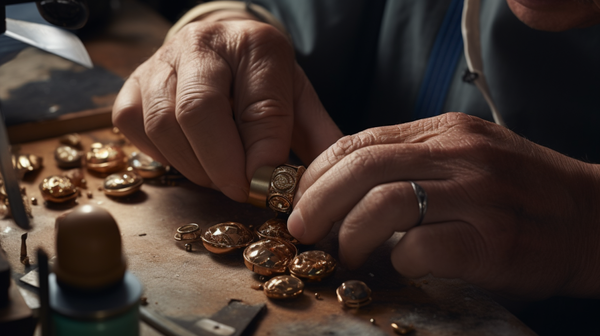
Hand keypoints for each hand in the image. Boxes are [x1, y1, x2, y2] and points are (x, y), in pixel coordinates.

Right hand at [112, 13, 340, 201]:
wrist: (221, 51)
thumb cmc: (262, 82)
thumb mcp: (298, 101)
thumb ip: (318, 137)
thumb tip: (331, 182)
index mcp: (255, 44)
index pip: (259, 105)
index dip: (263, 154)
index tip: (268, 186)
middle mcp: (202, 44)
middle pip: (199, 110)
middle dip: (222, 165)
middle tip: (241, 191)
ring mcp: (160, 62)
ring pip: (164, 124)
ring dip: (195, 166)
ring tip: (221, 175)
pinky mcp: (132, 87)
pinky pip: (137, 129)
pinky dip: (165, 156)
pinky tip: (191, 157)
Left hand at [288, 112, 599, 298]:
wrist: (588, 220)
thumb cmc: (515, 192)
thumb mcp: (462, 156)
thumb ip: (409, 161)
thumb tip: (340, 185)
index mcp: (444, 131)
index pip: (360, 140)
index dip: (319, 172)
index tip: (301, 199)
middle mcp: (459, 154)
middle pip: (363, 166)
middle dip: (318, 202)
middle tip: (302, 231)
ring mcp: (478, 194)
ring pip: (385, 203)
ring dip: (351, 235)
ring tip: (346, 256)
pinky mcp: (492, 240)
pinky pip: (421, 247)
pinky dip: (396, 260)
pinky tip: (398, 267)